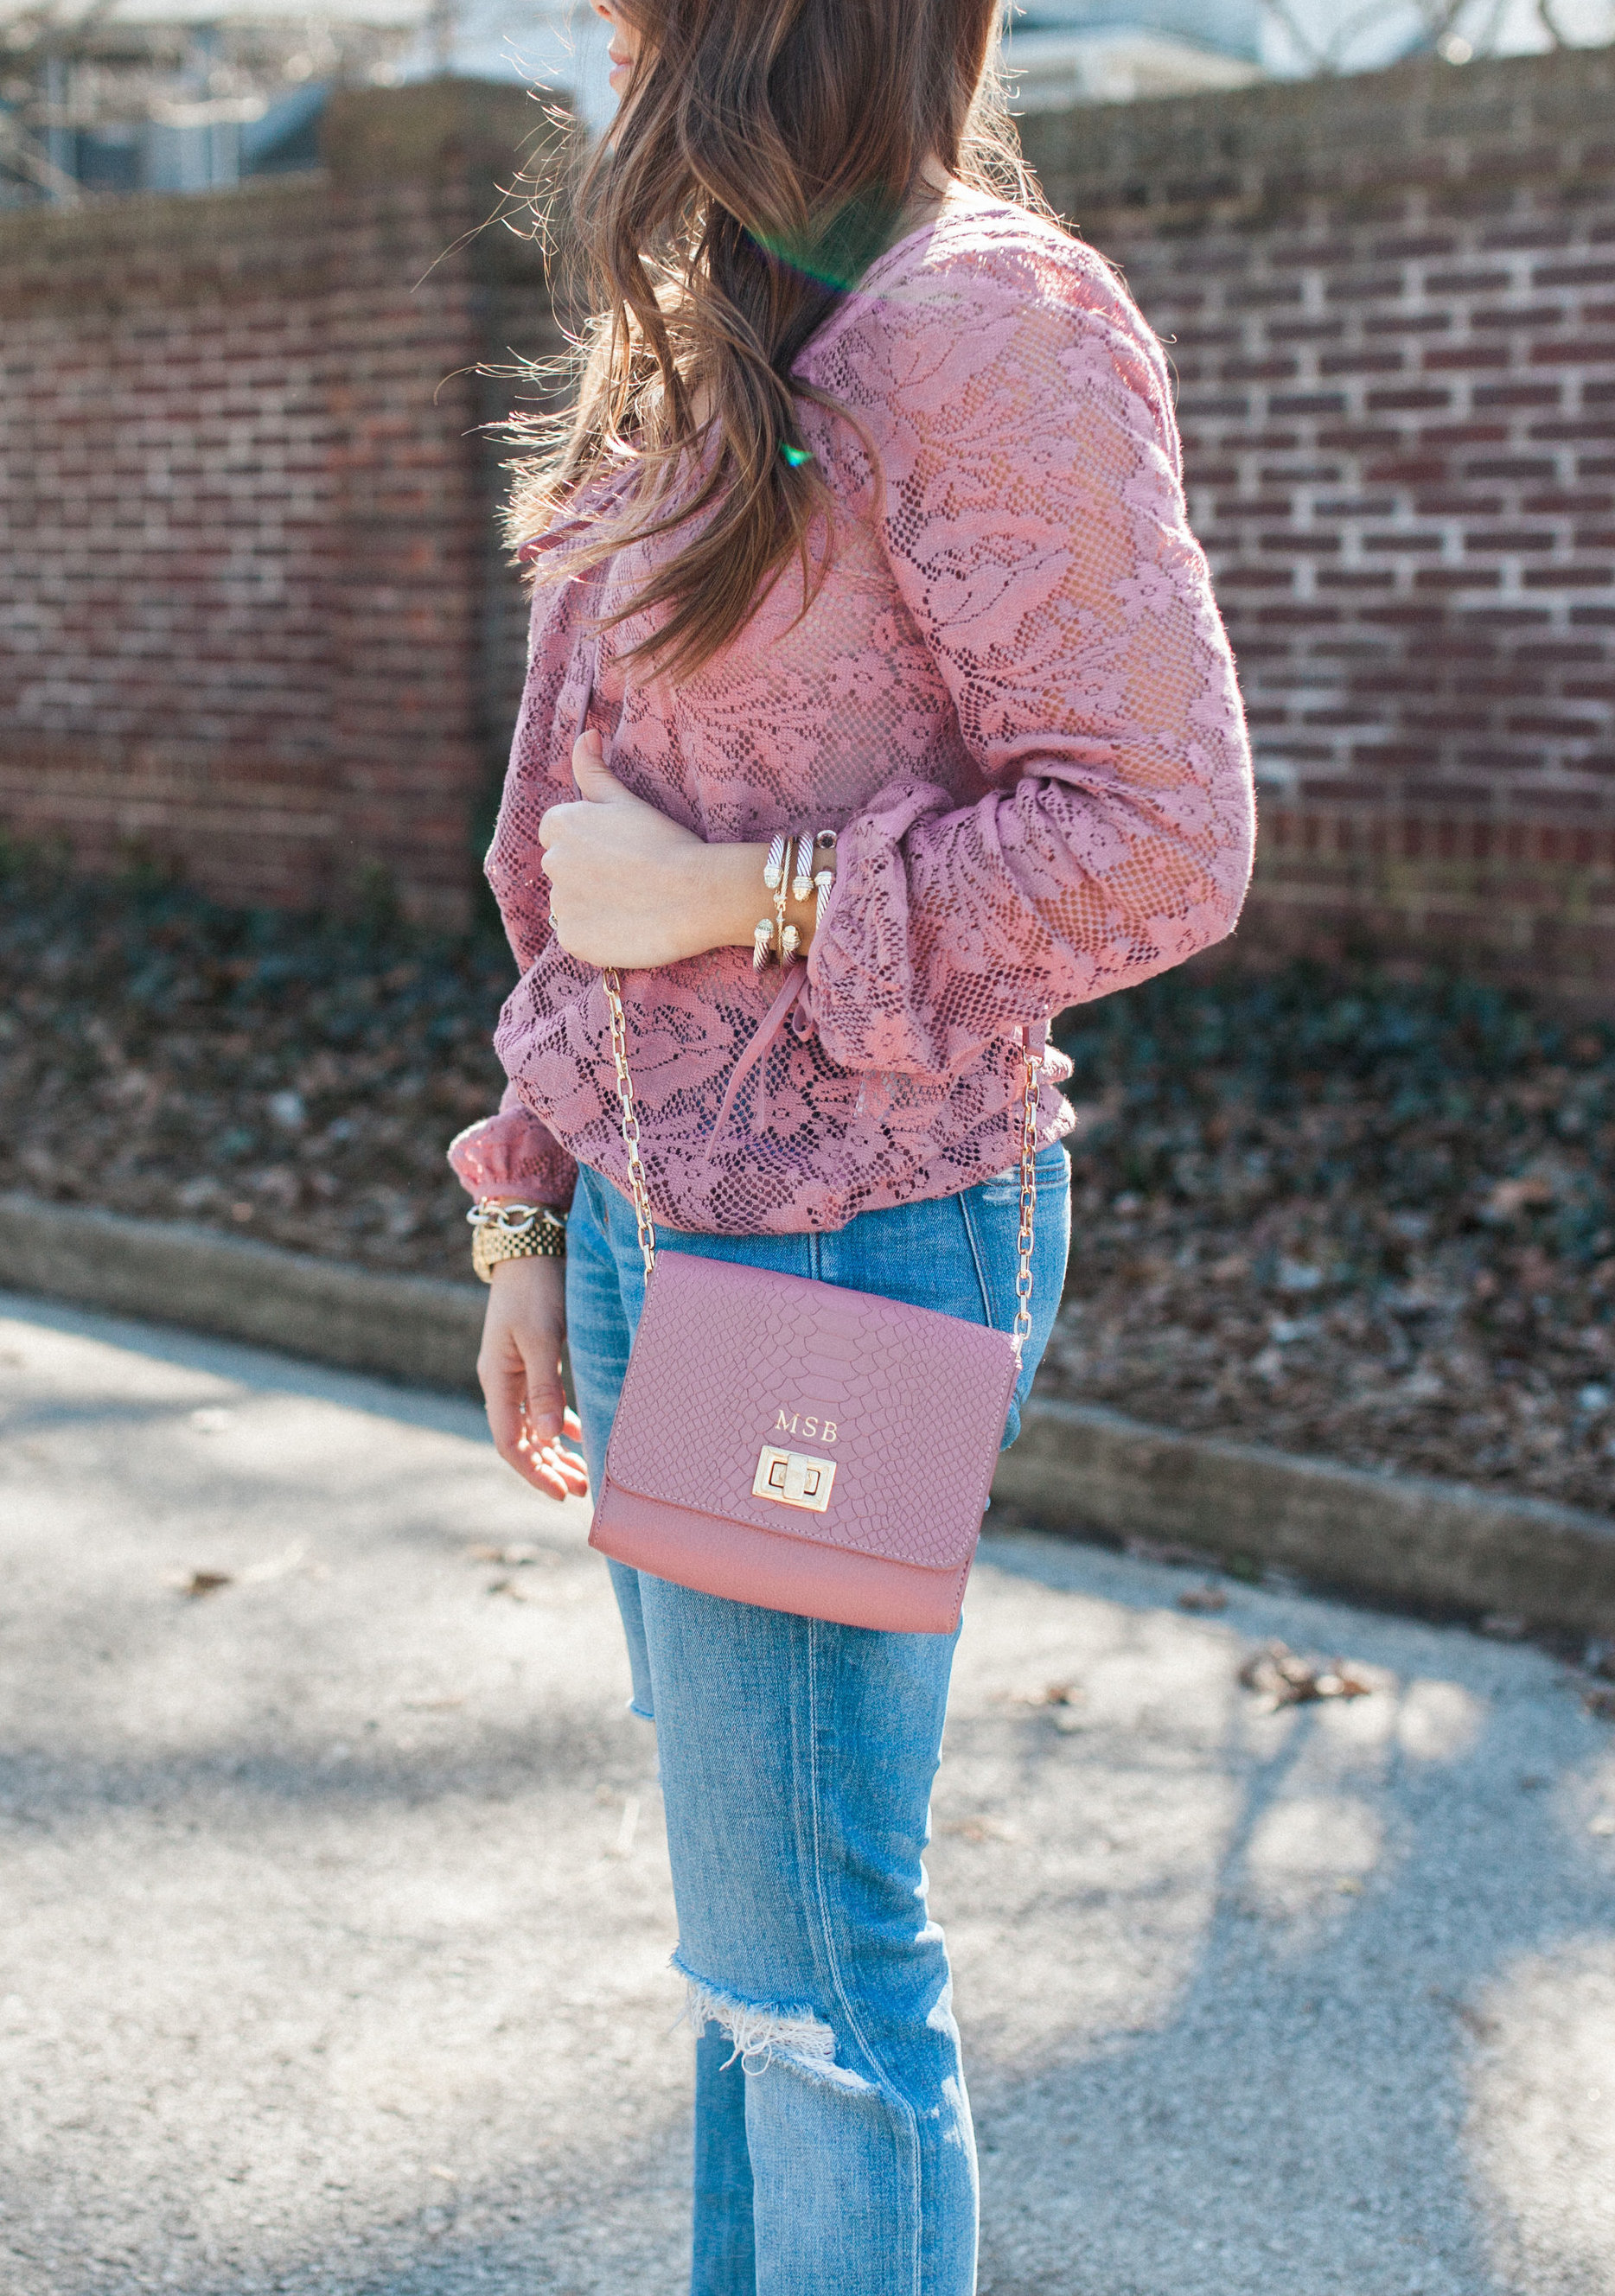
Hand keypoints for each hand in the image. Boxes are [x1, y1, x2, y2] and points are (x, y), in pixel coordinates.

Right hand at [477, 1255, 589, 1501]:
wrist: (530, 1249)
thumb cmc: (535, 1290)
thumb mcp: (541, 1338)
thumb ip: (545, 1387)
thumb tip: (550, 1438)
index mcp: (498, 1380)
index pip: (510, 1443)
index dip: (534, 1472)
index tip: (561, 1494)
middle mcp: (502, 1382)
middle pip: (523, 1440)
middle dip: (549, 1469)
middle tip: (581, 1491)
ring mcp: (515, 1371)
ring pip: (534, 1425)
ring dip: (556, 1451)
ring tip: (583, 1474)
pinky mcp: (531, 1359)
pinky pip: (543, 1404)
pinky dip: (561, 1423)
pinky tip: (581, 1434)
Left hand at [539, 732, 806, 968]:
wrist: (697, 893)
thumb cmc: (667, 841)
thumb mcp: (627, 798)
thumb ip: (595, 769)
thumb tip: (585, 734)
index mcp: (560, 823)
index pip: (557, 833)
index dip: (592, 843)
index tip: (621, 851)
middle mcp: (552, 862)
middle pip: (563, 869)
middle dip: (589, 874)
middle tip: (632, 878)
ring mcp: (560, 904)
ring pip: (570, 905)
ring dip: (592, 906)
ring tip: (633, 904)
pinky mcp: (573, 940)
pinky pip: (577, 937)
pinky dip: (597, 936)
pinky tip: (627, 927)